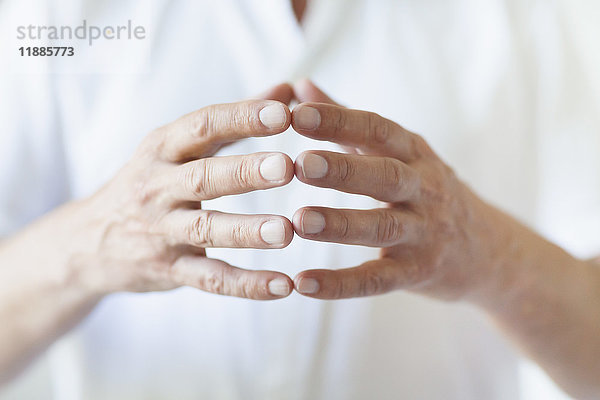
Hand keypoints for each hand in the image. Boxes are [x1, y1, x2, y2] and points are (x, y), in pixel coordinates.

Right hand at [73, 84, 295, 298]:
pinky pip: (210, 280)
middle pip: (204, 177)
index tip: (284, 113)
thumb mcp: (178, 145)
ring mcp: (162, 231)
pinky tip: (283, 286)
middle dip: (245, 172)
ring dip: (247, 231)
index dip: (242, 118)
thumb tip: (288, 88)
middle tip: (287, 168)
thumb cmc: (150, 182)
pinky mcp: (169, 270)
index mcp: (163, 148)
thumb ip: (235, 120)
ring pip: (206, 230)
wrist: (90, 241)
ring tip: (287, 232)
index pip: (203, 126)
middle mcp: (158, 187)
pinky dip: (246, 285)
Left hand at [290, 81, 502, 299]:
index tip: (297, 113)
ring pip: (381, 227)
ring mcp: (424, 233)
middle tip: (301, 164)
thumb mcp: (399, 152)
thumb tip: (301, 86)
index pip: (377, 130)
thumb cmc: (427, 192)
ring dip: (340, 224)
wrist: (487, 250)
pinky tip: (304, 283)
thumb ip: (347, 122)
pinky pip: (377, 280)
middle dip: (344, 170)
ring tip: (298, 221)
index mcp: (414, 154)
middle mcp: (424, 189)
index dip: (339, 120)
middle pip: (385, 175)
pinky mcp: (418, 273)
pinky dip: (341, 284)